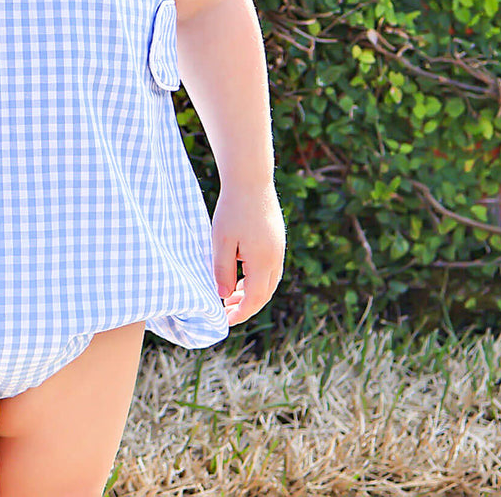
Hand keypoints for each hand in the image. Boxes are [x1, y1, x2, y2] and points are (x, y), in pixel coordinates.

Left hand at [211, 180, 284, 325]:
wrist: (251, 179)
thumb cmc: (233, 208)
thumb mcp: (221, 241)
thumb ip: (222, 270)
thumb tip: (224, 296)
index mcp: (264, 262)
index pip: (255, 299)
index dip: (241, 313)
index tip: (226, 320)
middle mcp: (276, 258)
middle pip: (264, 293)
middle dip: (246, 306)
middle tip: (226, 311)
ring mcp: (278, 248)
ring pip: (268, 281)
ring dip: (252, 292)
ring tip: (231, 296)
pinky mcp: (276, 239)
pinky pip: (269, 268)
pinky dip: (256, 278)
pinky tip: (241, 275)